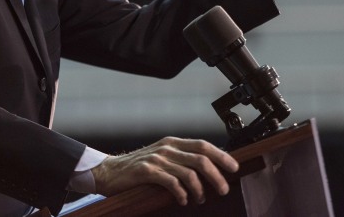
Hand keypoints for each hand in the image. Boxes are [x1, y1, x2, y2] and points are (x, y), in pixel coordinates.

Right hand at [91, 136, 238, 205]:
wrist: (109, 171)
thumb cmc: (137, 168)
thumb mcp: (162, 157)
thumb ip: (181, 159)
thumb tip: (207, 168)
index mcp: (173, 143)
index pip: (203, 145)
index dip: (221, 156)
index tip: (234, 167)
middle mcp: (167, 148)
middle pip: (201, 159)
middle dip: (216, 175)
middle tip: (223, 189)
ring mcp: (157, 158)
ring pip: (189, 172)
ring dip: (200, 189)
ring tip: (201, 199)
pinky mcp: (147, 171)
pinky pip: (172, 182)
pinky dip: (182, 193)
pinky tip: (183, 200)